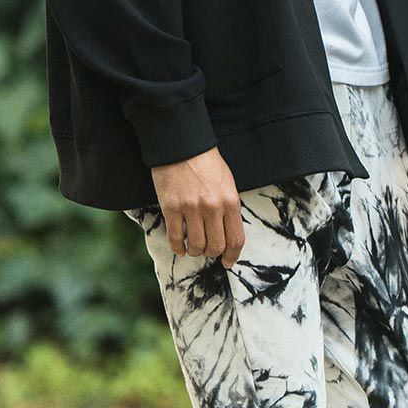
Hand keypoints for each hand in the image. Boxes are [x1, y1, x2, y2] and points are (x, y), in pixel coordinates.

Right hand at [150, 148, 245, 264]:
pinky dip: (178, 248)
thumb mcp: (228, 183)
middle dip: (212, 253)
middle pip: (216, 246)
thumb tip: (228, 232)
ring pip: (196, 246)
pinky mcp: (172, 208)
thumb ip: (229, 207)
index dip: (233, 255)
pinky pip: (175, 238)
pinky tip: (179, 248)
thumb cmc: (206, 163)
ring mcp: (191, 208)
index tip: (228, 262)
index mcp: (230, 201)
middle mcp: (213, 207)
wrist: (182, 145)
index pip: (235, 239)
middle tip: (207, 250)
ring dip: (195, 251)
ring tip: (193, 248)